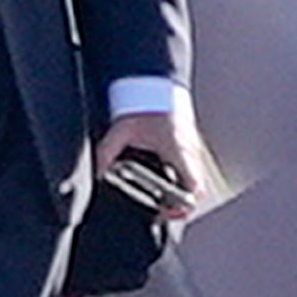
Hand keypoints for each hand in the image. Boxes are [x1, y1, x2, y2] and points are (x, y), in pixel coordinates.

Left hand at [96, 107, 207, 222]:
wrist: (157, 84)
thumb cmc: (145, 104)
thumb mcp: (122, 129)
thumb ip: (108, 152)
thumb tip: (99, 172)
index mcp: (177, 150)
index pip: (192, 188)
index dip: (182, 206)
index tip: (168, 211)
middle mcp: (190, 152)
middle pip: (197, 189)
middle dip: (183, 203)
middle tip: (165, 210)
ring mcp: (193, 147)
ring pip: (197, 178)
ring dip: (184, 190)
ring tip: (166, 199)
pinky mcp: (191, 143)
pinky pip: (193, 167)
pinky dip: (183, 177)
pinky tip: (168, 179)